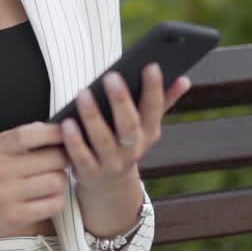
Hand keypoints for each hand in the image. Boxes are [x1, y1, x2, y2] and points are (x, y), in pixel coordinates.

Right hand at [0, 121, 70, 241]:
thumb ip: (18, 138)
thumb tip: (51, 129)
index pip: (32, 134)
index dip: (55, 132)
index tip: (67, 133)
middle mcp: (2, 170)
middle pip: (53, 158)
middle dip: (63, 159)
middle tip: (61, 162)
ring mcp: (9, 195)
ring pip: (57, 181)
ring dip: (61, 181)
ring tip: (53, 180)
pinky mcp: (16, 217)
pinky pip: (52, 204)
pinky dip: (56, 199)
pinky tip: (48, 197)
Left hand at [60, 63, 191, 192]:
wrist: (110, 184)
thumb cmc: (125, 140)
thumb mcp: (145, 125)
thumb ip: (162, 101)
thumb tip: (184, 79)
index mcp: (148, 132)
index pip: (154, 109)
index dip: (154, 88)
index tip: (152, 65)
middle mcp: (133, 149)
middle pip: (129, 125)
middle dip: (121, 100)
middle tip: (110, 76)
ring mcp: (111, 163)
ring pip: (103, 140)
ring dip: (93, 117)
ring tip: (83, 94)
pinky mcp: (90, 173)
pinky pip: (81, 157)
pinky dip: (74, 141)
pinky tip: (66, 123)